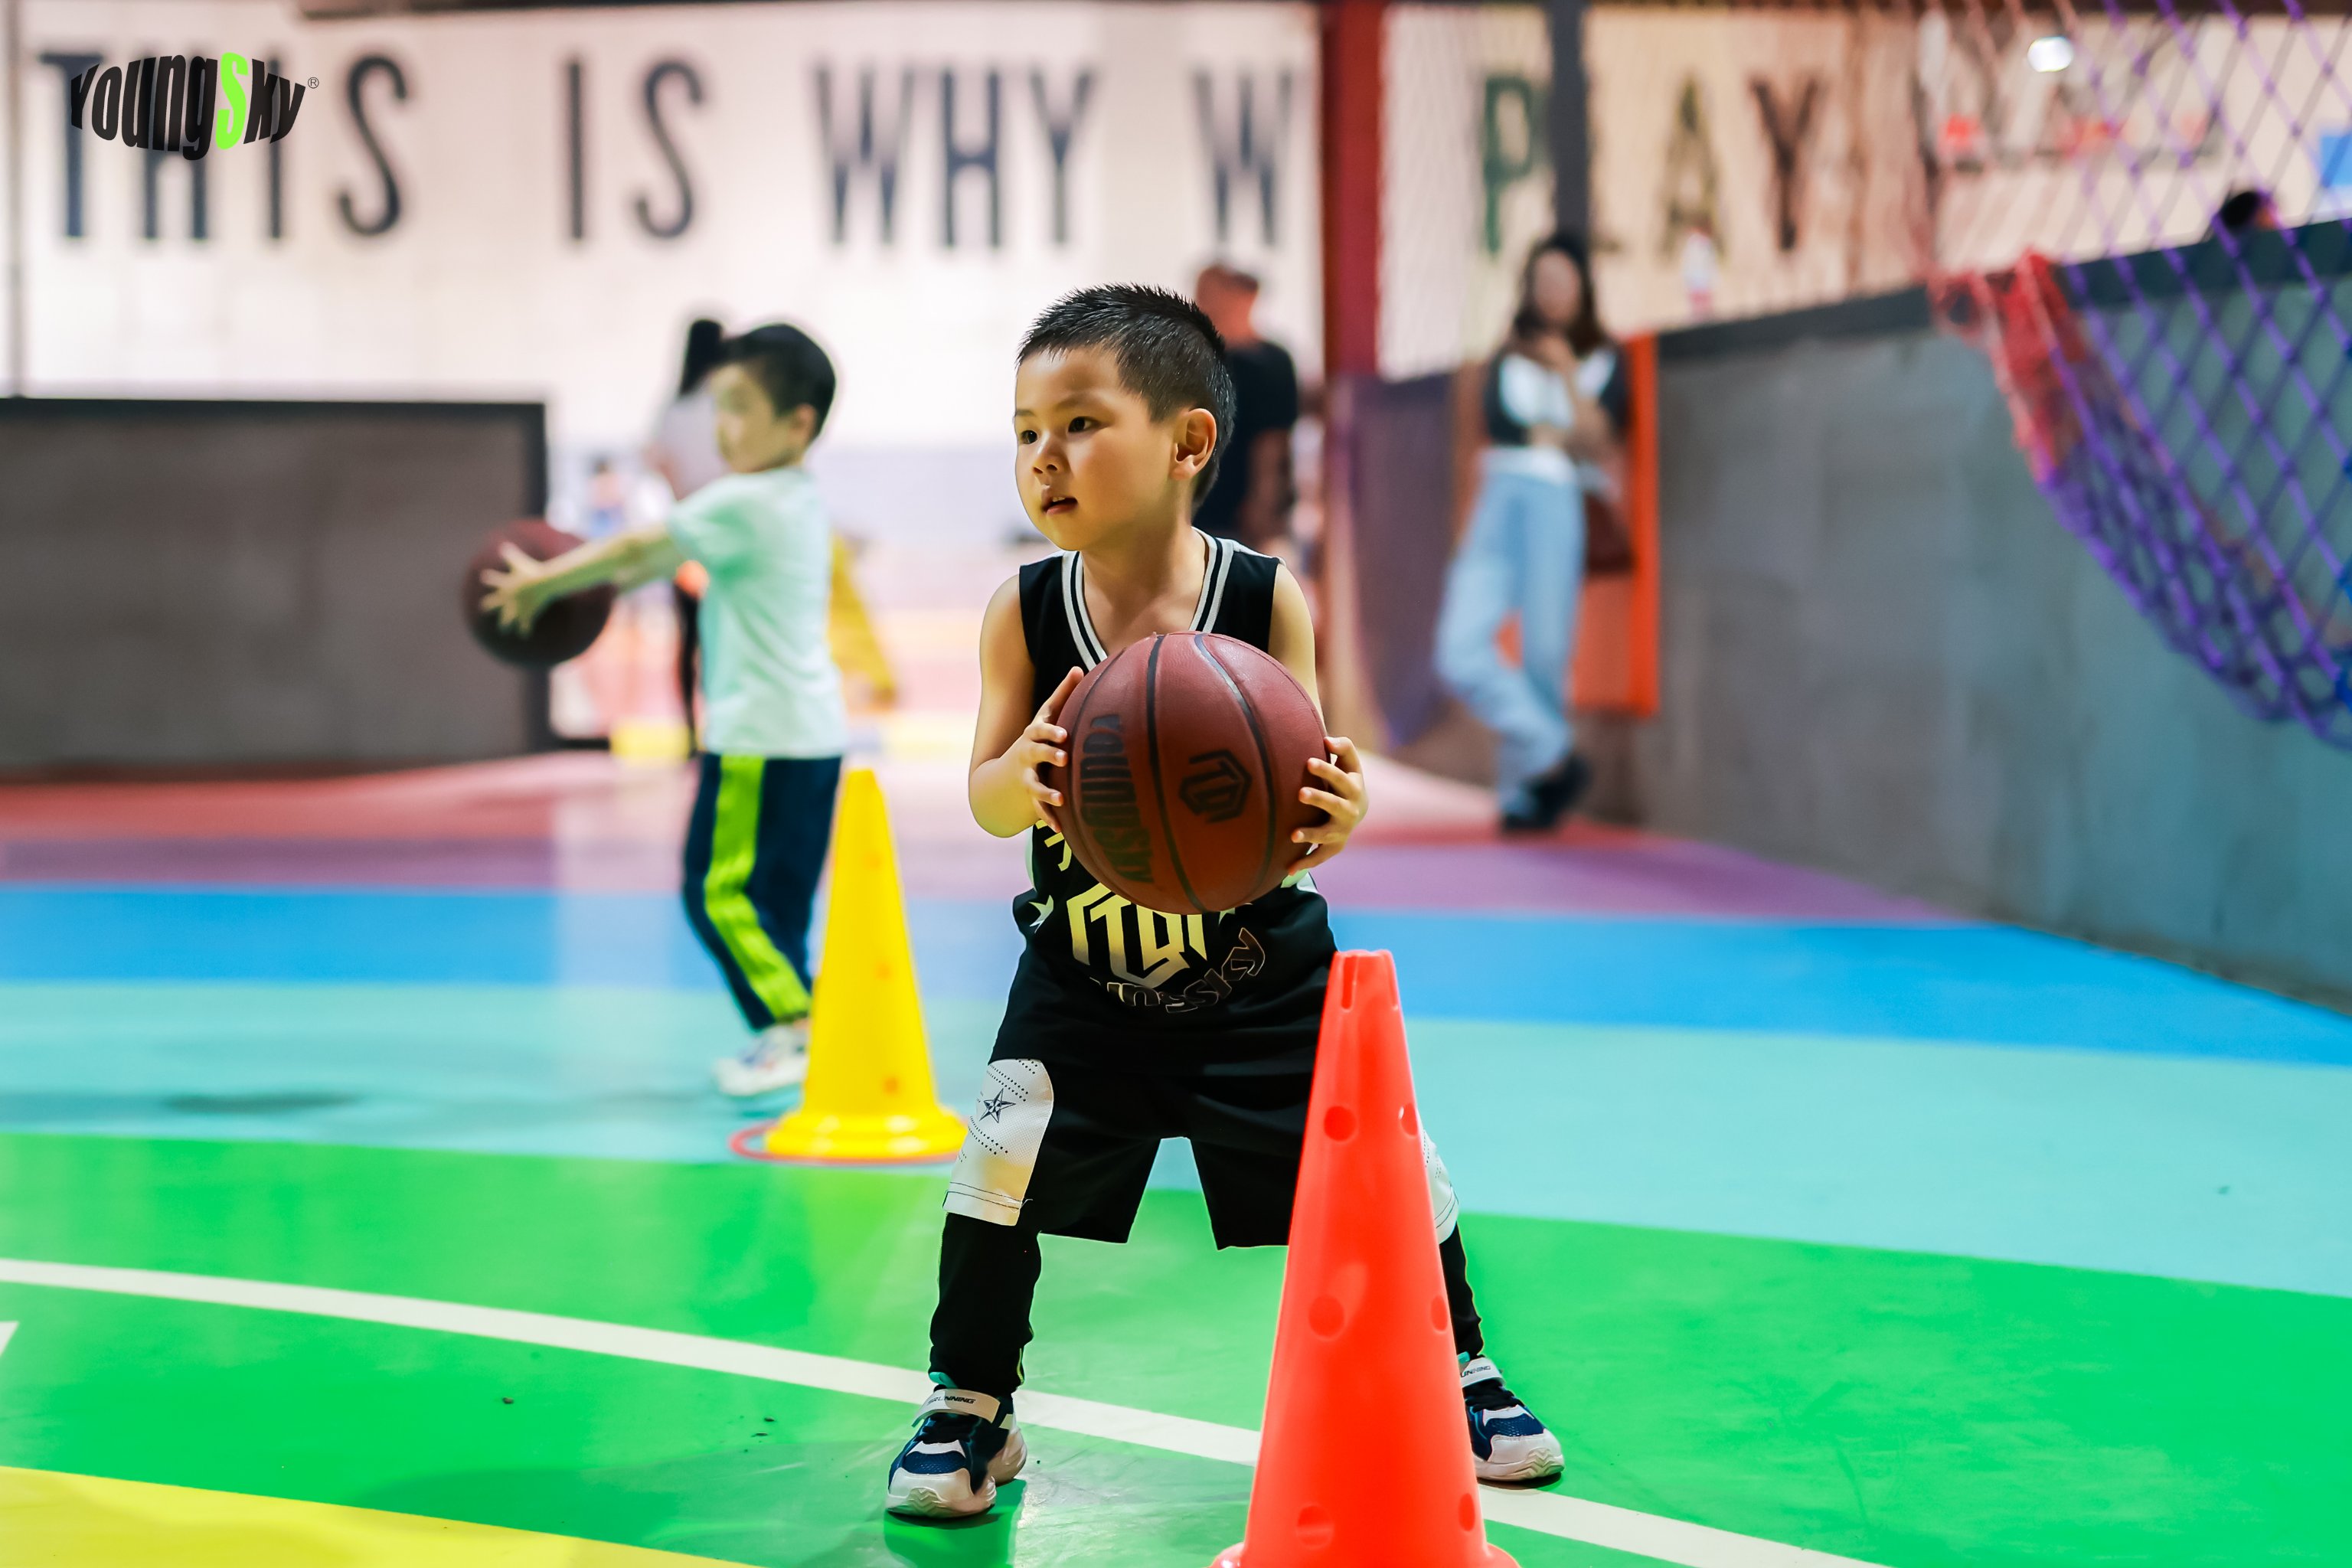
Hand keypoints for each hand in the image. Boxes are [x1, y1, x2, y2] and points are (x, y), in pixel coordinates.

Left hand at [478, 544, 552, 633]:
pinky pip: (526, 624)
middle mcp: (508, 597)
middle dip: (490, 605)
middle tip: (484, 608)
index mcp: (505, 585)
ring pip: (509, 617)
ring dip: (505, 623)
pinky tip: (524, 634)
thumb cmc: (531, 570)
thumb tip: (503, 544)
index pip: (495, 580)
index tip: (484, 577)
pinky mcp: (527, 613)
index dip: (490, 579)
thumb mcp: (519, 562)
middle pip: (496, 602)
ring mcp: (516, 606)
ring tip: (503, 629)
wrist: (541, 583)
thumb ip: (510, 554)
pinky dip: (525, 629)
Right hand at [1009, 667, 1081, 827]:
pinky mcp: (1031, 797)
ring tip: (1060, 799)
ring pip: (1035, 784)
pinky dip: (1048, 819)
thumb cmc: (1035, 740)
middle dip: (1049, 754)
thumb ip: (1063, 695)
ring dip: (1046, 792)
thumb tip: (1079, 669)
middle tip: (1065, 758)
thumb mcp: (1045, 718)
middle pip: (1036, 753)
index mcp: (1034, 735)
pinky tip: (1060, 829)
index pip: (1041, 729)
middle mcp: (1028, 755)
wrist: (1004, 775)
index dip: (1051, 731)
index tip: (1065, 733)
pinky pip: (1038, 809)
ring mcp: (1028, 777)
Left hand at [1291, 735, 1367, 862]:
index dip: (1325, 770)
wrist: (1358, 810)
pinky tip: (1288, 869)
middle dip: (1319, 799)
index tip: (1308, 762)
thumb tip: (1327, 739)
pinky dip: (1306, 863)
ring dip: (1311, 834)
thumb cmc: (1345, 778)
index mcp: (1353, 787)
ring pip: (1326, 834)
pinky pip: (1320, 856)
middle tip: (1300, 793)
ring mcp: (1342, 830)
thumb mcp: (1349, 762)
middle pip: (1334, 805)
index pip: (1339, 777)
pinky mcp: (1334, 846)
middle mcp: (1350, 810)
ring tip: (1293, 835)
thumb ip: (1343, 747)